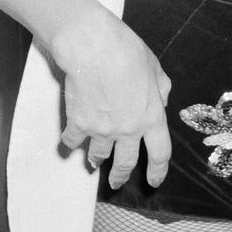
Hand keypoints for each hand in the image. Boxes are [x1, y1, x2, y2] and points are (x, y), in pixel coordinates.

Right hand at [55, 10, 171, 188]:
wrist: (94, 48)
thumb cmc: (127, 52)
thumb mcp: (156, 69)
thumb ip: (161, 90)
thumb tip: (161, 101)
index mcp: (151, 118)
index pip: (160, 153)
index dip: (158, 170)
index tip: (153, 181)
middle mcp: (128, 130)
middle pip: (126, 163)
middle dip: (120, 176)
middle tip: (116, 183)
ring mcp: (102, 130)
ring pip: (97, 155)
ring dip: (95, 160)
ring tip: (93, 162)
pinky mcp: (78, 124)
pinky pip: (73, 141)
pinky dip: (71, 142)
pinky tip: (70, 141)